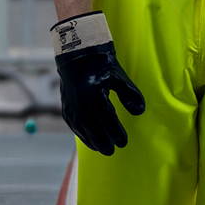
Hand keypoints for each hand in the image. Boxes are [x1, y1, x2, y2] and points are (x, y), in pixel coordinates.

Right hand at [52, 13, 145, 154]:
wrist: (77, 53)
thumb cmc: (100, 63)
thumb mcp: (119, 76)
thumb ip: (130, 94)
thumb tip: (139, 111)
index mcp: (94, 96)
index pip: (107, 121)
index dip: (116, 133)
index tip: (124, 142)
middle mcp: (80, 104)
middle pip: (93, 130)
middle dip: (104, 142)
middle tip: (113, 151)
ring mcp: (71, 106)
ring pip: (82, 130)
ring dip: (92, 142)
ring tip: (103, 149)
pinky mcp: (66, 107)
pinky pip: (73, 125)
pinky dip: (81, 135)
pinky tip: (89, 140)